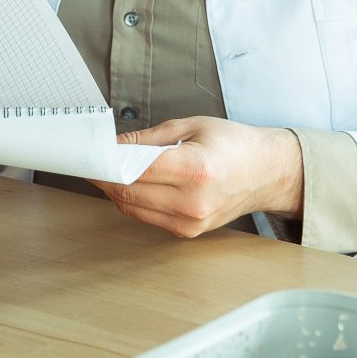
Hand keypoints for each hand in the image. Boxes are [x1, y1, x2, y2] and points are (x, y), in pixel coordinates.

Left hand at [90, 117, 303, 238]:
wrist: (267, 173)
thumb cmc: (234, 145)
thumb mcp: (191, 126)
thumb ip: (148, 138)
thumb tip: (113, 144)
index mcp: (195, 169)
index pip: (134, 169)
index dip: (106, 161)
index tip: (90, 154)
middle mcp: (193, 201)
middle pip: (128, 192)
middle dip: (105, 176)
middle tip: (93, 160)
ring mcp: (191, 221)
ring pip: (133, 208)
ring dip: (116, 190)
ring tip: (111, 170)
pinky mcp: (189, 232)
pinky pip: (148, 217)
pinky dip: (135, 201)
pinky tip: (135, 184)